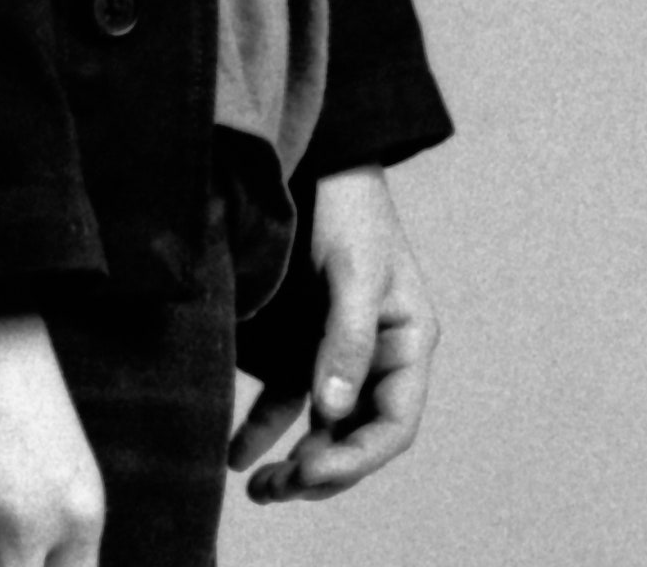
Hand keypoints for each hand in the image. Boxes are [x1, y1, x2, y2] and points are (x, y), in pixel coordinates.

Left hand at [227, 166, 437, 503]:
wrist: (313, 157)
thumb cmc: (349, 206)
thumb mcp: (355, 270)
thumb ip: (348, 338)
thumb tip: (334, 412)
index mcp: (408, 342)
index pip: (394, 423)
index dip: (357, 458)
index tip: (312, 471)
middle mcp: (377, 356)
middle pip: (357, 435)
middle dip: (321, 470)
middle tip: (278, 489)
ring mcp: (338, 352)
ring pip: (322, 426)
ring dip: (294, 461)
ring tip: (257, 490)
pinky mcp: (302, 341)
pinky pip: (288, 397)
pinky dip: (266, 427)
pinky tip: (239, 454)